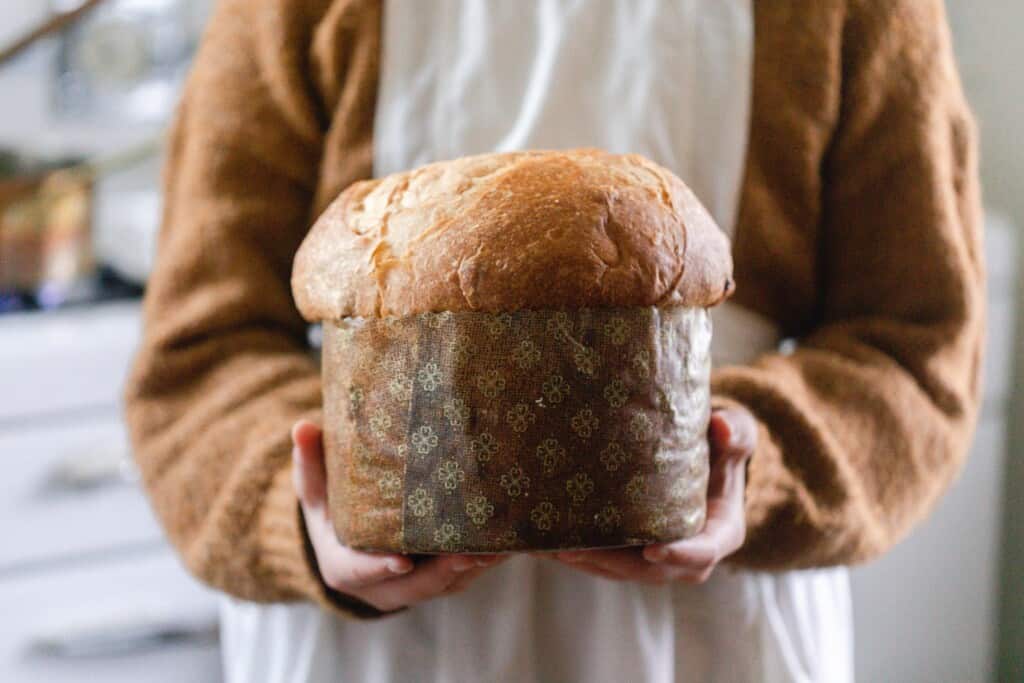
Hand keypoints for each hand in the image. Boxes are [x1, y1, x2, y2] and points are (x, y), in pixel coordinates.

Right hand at [292, 420, 505, 611]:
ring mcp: (413, 588)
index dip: (380, 568)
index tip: (401, 561)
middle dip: (443, 572)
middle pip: (415, 587)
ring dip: (474, 568)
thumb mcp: (315, 490)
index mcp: (344, 568)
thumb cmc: (330, 511)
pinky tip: (510, 542)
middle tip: (469, 553)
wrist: (347, 543)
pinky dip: (485, 563)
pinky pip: (465, 578)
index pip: (361, 573)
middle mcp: (381, 587)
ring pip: (446, 586)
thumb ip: (310, 462)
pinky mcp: (439, 582)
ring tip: (501, 546)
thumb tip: (301, 427)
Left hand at [547, 406, 755, 583]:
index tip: (652, 550)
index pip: (703, 552)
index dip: (679, 554)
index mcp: (721, 533)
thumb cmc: (723, 448)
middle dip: (613, 563)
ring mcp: (662, 560)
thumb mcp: (736, 436)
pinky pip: (610, 564)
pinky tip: (550, 546)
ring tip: (552, 549)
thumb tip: (720, 426)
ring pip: (624, 572)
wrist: (710, 464)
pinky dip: (583, 557)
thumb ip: (734, 433)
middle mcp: (692, 556)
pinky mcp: (637, 555)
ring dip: (589, 564)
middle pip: (652, 571)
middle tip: (575, 551)